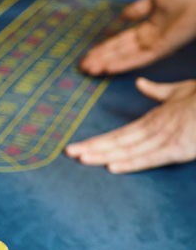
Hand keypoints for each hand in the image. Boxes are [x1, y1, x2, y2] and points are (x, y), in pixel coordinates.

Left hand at [65, 78, 195, 173]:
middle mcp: (155, 128)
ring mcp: (166, 138)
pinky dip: (131, 162)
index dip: (97, 141)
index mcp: (153, 118)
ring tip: (81, 158)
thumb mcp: (180, 91)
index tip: (76, 147)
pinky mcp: (179, 148)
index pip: (119, 133)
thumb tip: (141, 83)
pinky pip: (151, 157)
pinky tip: (112, 167)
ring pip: (129, 148)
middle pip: (118, 141)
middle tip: (68, 153)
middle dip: (92, 148)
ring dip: (104, 154)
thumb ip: (158, 91)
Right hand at [79, 0, 195, 74]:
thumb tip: (122, 16)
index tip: (88, 54)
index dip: (104, 48)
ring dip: (106, 64)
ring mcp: (154, 46)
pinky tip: (108, 68)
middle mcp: (148, 41)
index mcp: (147, 29)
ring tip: (88, 70)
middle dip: (100, 59)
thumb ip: (138, 8)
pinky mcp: (161, 49)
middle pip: (119, 52)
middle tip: (81, 67)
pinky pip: (138, 59)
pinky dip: (123, 64)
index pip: (121, 41)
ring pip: (125, 58)